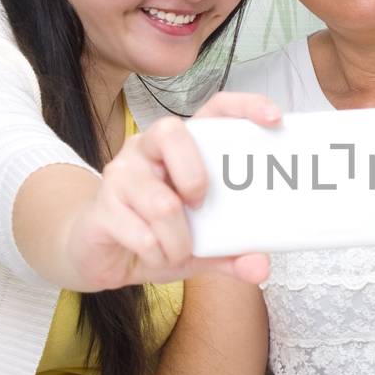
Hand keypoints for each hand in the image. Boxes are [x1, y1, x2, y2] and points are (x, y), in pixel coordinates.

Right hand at [66, 92, 280, 290]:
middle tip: (200, 204)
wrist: (101, 258)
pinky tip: (153, 255)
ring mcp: (120, 174)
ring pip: (161, 202)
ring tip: (177, 251)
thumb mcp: (200, 247)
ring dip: (178, 240)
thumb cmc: (155, 235)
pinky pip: (141, 234)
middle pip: (171, 132)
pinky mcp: (102, 207)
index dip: (244, 107)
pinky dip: (157, 255)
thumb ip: (232, 253)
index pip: (213, 110)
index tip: (273, 119)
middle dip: (194, 173)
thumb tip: (260, 266)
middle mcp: (147, 150)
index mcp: (181, 148)